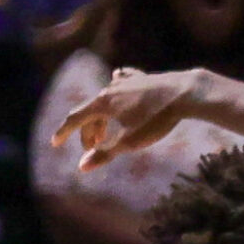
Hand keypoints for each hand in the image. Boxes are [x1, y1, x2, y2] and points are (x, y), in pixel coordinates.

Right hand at [51, 68, 207, 170]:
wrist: (187, 93)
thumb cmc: (157, 119)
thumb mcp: (129, 141)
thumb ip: (104, 153)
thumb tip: (82, 167)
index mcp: (103, 103)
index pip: (76, 118)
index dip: (64, 132)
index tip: (55, 143)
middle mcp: (111, 88)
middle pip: (91, 111)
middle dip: (89, 131)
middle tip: (92, 149)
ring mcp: (128, 81)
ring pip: (107, 99)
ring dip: (102, 115)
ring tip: (105, 128)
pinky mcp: (144, 78)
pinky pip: (124, 81)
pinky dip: (117, 87)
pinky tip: (118, 77)